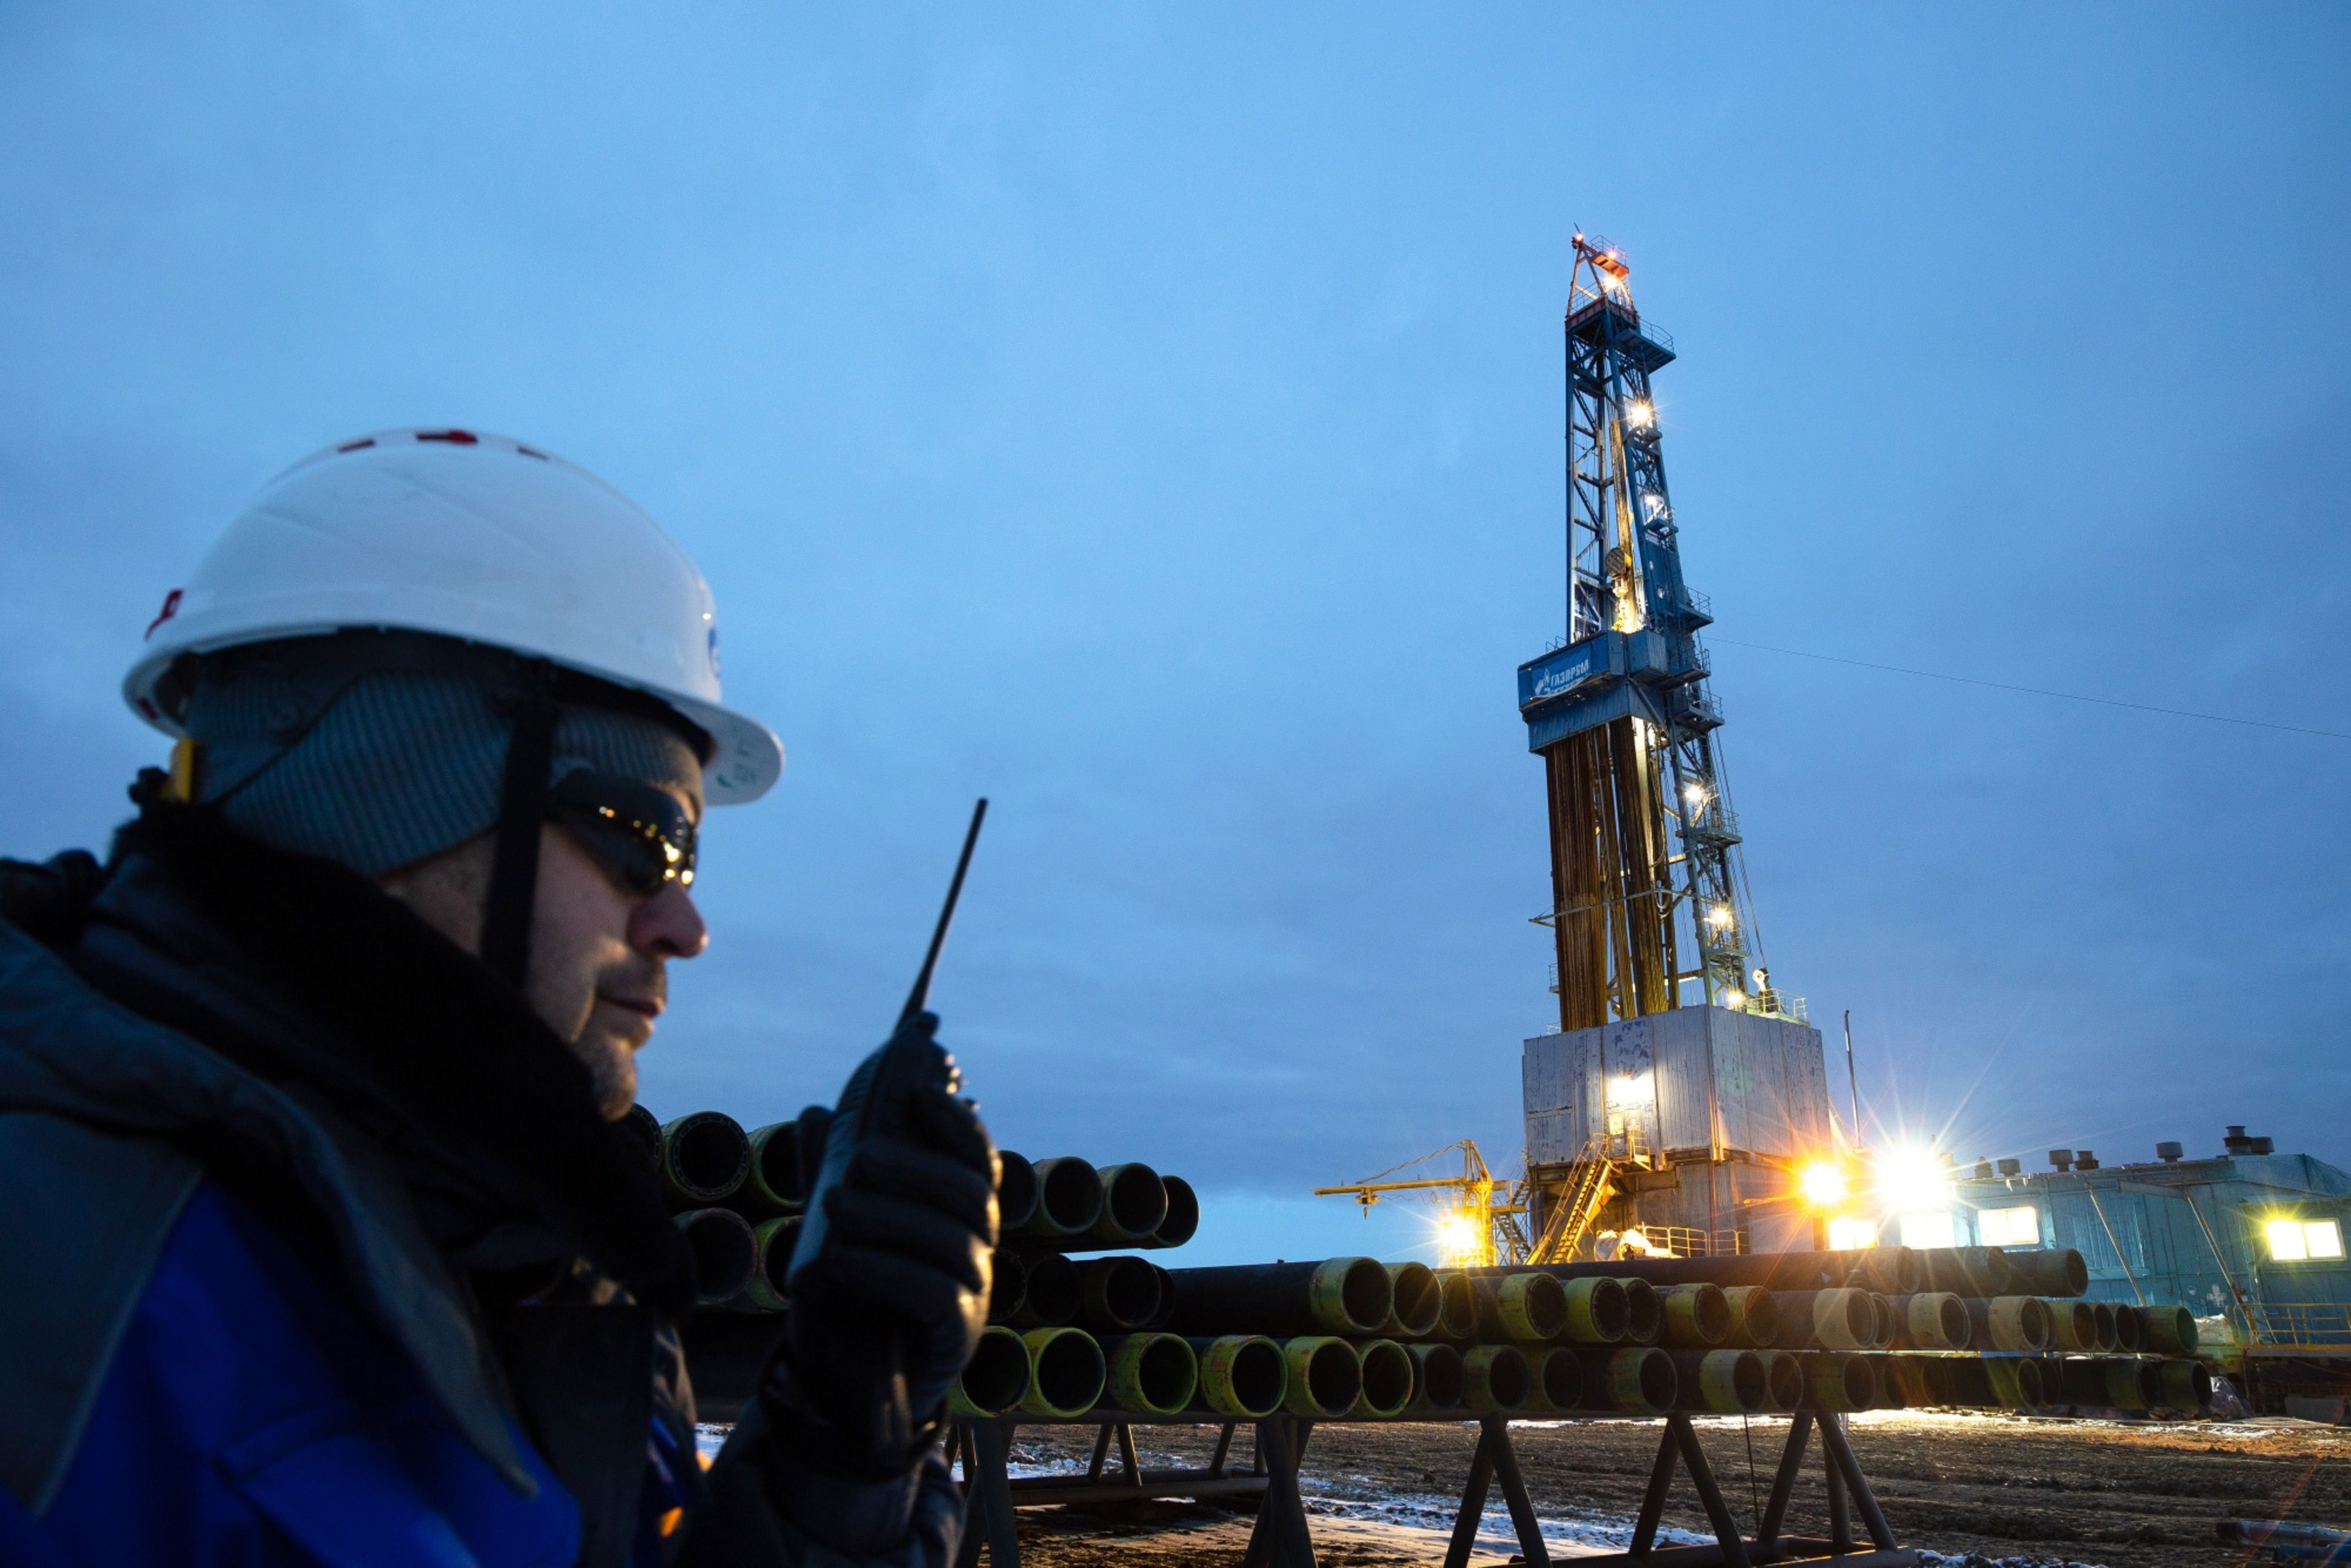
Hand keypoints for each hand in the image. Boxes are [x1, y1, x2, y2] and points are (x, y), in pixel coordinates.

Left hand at [772, 1013, 997, 1476]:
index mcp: (958, 1215)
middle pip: (969, 1195)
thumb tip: (814, 1113)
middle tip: (858, 1155)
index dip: (957, 1123)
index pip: (976, 1160)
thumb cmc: (844, 1294)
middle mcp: (977, 1250)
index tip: (921, 1094)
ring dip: (890, 1215)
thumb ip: (828, 1174)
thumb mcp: (830, 1228)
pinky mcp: (955, 1338)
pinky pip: (934, 1294)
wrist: (836, 1382)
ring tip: (832, 1203)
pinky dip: (886, 1270)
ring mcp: (972, 1294)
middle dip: (915, 1166)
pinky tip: (840, 1261)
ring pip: (952, 1240)